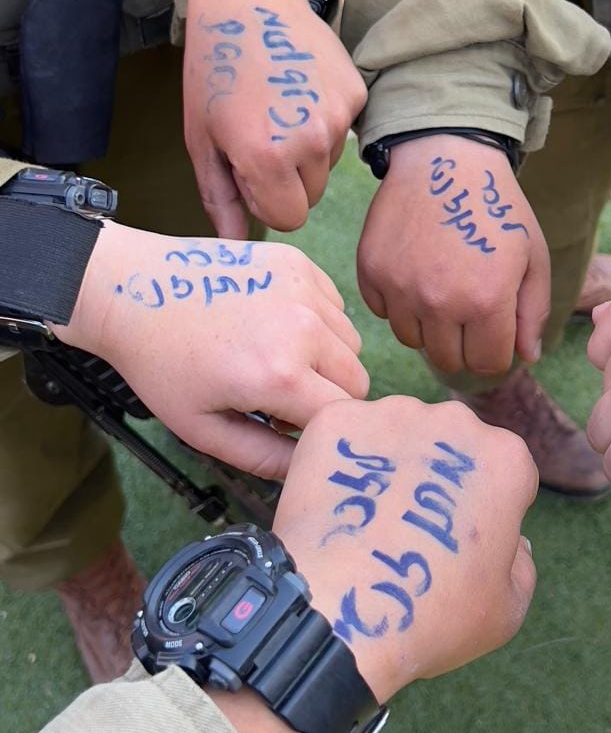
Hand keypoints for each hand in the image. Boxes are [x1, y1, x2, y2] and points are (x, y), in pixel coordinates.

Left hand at [57, 221, 368, 479]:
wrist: (132, 291)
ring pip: (349, 340)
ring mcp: (303, 288)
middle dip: (327, 395)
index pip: (343, 417)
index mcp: (280, 375)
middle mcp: (303, 328)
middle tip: (276, 393)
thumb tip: (307, 470)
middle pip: (356, 379)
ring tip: (274, 356)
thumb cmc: (162, 366)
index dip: (316, 429)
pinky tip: (272, 323)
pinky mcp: (296, 263)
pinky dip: (317, 320)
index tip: (280, 423)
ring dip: (325, 357)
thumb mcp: (203, 429)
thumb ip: (263, 458)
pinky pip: (334, 304)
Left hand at [184, 0, 366, 235]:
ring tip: (278, 106)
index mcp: (265, 157)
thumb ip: (221, 198)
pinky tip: (298, 89)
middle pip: (310, 195)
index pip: (288, 218)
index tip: (248, 169)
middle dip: (287, 177)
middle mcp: (310, 141)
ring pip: (327, 164)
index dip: (265, 198)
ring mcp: (339, 116)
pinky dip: (324, 120)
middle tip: (260, 133)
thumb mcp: (202, 139)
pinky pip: (344, 132)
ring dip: (306, 149)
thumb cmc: (214, 71)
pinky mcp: (357, 94)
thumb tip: (236, 245)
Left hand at [272, 395, 537, 700]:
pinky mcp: (335, 421)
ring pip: (396, 433)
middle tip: (409, 530)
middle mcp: (454, 421)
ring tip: (367, 522)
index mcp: (506, 459)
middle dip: (436, 476)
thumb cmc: (432, 617)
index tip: (456, 542)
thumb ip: (521, 564)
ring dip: (389, 465)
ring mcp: (391, 413)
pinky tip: (333, 508)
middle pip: (450, 442)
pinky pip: (343, 438)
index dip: (483, 509)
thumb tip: (515, 542)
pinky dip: (339, 466)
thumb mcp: (507, 609)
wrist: (341, 613)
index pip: (502, 472)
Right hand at [357, 138, 549, 374]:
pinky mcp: (371, 272)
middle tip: (469, 308)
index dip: (496, 350)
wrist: (445, 158)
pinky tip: (415, 271)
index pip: (488, 364)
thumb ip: (532, 312)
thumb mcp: (532, 256)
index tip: (495, 329)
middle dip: (464, 343)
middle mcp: (439, 303)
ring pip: (414, 340)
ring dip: (430, 325)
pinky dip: (399, 302)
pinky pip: (383, 312)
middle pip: (448, 360)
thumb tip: (528, 357)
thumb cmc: (496, 209)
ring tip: (442, 286)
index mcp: (486, 301)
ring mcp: (400, 289)